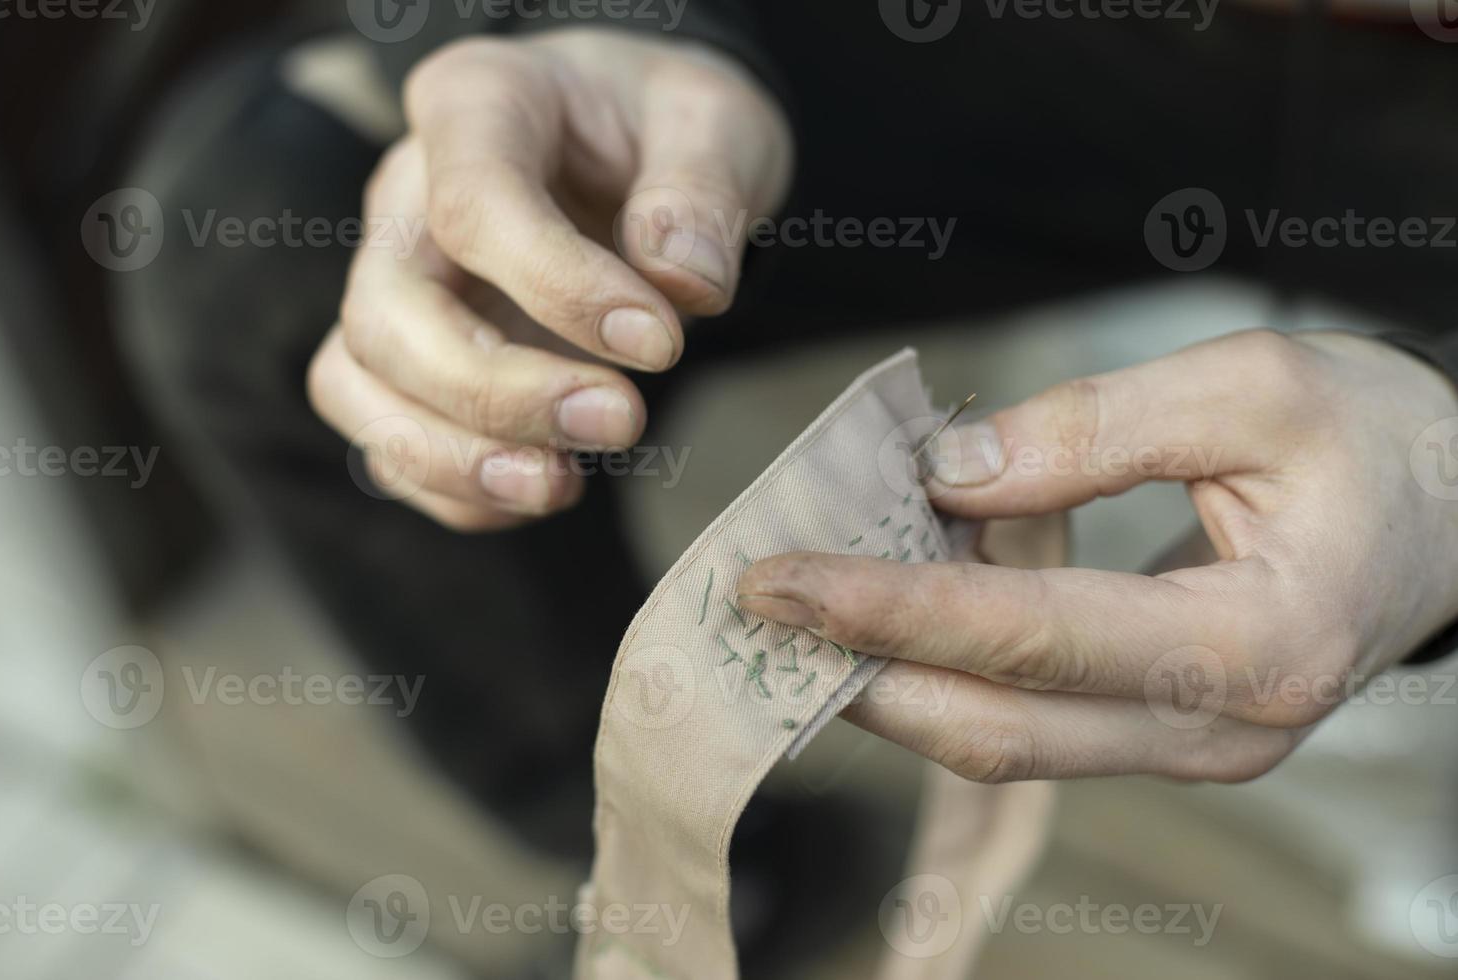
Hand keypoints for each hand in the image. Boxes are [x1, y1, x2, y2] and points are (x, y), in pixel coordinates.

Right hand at [308, 29, 791, 529]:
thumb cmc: (667, 128)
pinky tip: (550, 485)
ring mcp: (397, 281)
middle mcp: (407, 196)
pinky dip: (458, 487)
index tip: (661, 344)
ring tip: (562, 485)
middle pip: (386, 314)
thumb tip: (682, 283)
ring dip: (453, 457)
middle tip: (623, 422)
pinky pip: (387, 438)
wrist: (644, 152)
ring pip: (356, 384)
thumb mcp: (717, 122)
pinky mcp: (410, 358)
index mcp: (477, 104)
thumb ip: (703, 192)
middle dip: (496, 394)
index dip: (561, 289)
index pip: (473, 207)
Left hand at [738, 330, 1457, 782]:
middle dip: (861, 669)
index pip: (1032, 639)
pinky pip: (1032, 720)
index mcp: (1257, 644)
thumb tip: (946, 474)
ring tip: (802, 608)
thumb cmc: (1374, 438)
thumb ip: (1093, 429)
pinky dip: (948, 672)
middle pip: (997, 727)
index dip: (892, 610)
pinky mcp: (1166, 733)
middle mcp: (1219, 728)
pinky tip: (891, 609)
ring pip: (1005, 740)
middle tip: (755, 605)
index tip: (778, 578)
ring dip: (892, 680)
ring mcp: (1192, 747)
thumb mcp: (1250, 386)